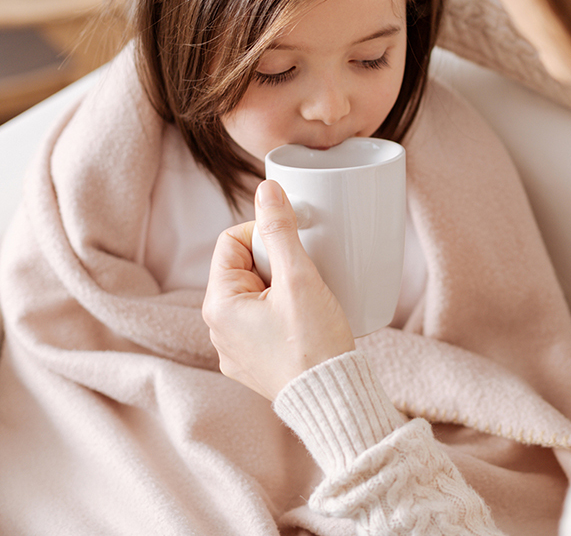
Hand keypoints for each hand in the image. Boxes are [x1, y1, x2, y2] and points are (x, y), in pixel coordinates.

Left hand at [202, 179, 355, 400]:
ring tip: (310, 299)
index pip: (232, 241)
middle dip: (277, 263)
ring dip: (281, 287)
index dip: (265, 235)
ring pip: (255, 294)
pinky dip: (283, 313)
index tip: (295, 247)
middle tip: (306, 275)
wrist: (332, 399)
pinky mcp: (253, 363)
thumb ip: (281, 231)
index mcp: (218, 305)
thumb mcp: (300, 279)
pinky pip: (262, 321)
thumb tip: (266, 190)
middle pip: (244, 267)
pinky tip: (306, 321)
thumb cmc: (314, 344)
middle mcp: (217, 329)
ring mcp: (234, 350)